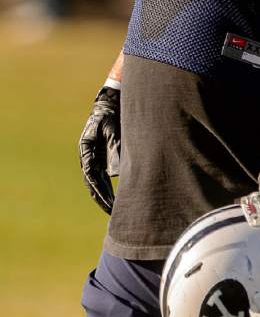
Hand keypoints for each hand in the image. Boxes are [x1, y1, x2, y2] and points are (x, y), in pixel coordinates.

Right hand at [78, 86, 120, 213]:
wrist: (108, 105)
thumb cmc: (110, 116)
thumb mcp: (112, 129)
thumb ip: (114, 147)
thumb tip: (115, 172)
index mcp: (87, 150)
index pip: (91, 175)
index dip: (99, 190)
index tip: (107, 201)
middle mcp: (87, 156)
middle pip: (92, 182)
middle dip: (101, 197)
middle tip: (111, 212)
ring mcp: (93, 158)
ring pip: (96, 181)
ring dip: (103, 195)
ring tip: (112, 210)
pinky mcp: (99, 157)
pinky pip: (102, 176)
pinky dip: (106, 187)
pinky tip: (113, 197)